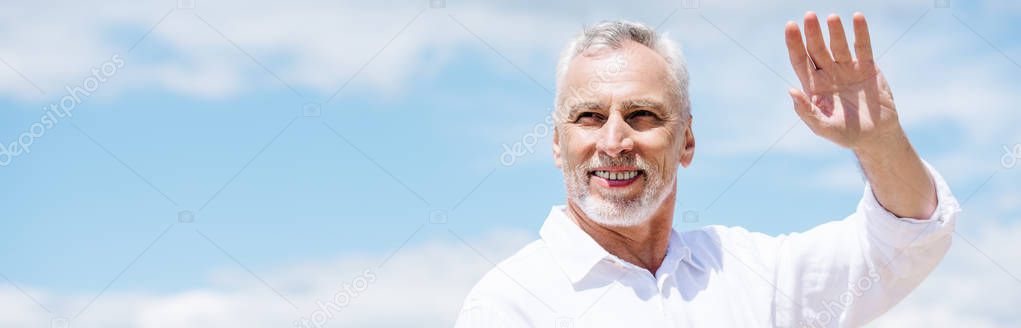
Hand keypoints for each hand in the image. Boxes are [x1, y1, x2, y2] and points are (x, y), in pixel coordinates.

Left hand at [784, 12, 903, 150]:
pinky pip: (863, 47)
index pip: (800, 61)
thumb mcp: (823, 128)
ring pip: (838, 45)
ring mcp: (848, 69)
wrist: (877, 136)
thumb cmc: (846, 135)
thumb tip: (791, 91)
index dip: (794, 44)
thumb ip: (807, 112)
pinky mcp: (867, 67)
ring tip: (831, 18)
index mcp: (814, 86)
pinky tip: (857, 18)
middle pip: (817, 49)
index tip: (790, 27)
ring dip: (834, 31)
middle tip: (809, 16)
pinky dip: (860, 33)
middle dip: (812, 33)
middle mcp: (828, 74)